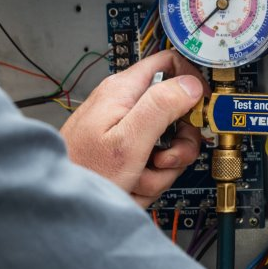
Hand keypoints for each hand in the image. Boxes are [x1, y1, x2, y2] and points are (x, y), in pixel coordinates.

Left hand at [60, 50, 208, 206]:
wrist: (64, 206)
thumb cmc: (85, 172)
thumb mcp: (129, 140)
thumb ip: (160, 107)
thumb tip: (191, 84)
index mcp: (123, 90)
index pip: (170, 62)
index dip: (192, 82)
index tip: (203, 107)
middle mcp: (124, 105)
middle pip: (175, 112)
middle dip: (178, 143)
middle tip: (165, 157)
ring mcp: (125, 129)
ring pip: (167, 142)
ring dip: (161, 168)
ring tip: (139, 176)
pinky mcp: (126, 150)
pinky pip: (154, 160)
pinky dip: (149, 178)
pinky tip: (132, 183)